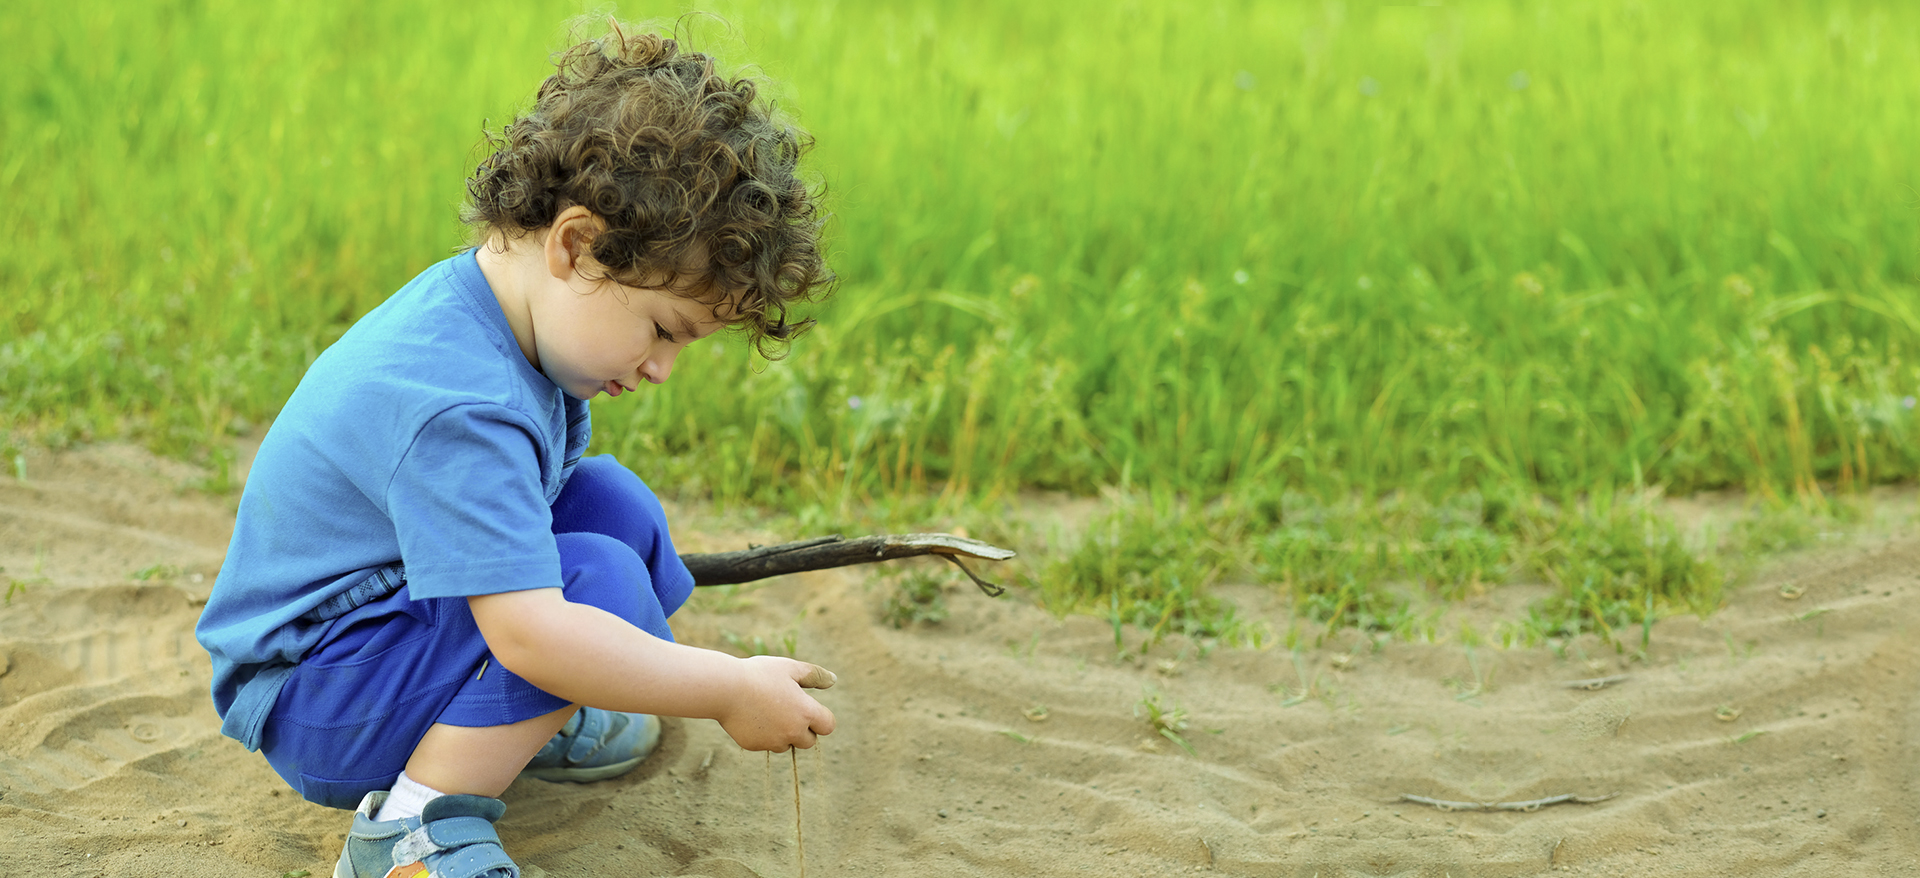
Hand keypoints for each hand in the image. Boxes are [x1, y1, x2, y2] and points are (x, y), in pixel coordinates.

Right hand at [714, 655, 837, 751]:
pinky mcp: (755, 746)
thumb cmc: (760, 674)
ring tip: (766, 710)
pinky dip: (763, 735)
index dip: (821, 718)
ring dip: (782, 734)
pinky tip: (751, 716)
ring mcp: (773, 742)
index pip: (828, 726)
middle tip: (786, 709)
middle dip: (803, 729)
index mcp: (806, 712)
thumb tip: (833, 680)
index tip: (809, 708)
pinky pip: (765, 744)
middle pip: (809, 741)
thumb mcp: (790, 668)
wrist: (725, 688)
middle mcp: (792, 732)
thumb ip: (815, 675)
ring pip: (786, 744)